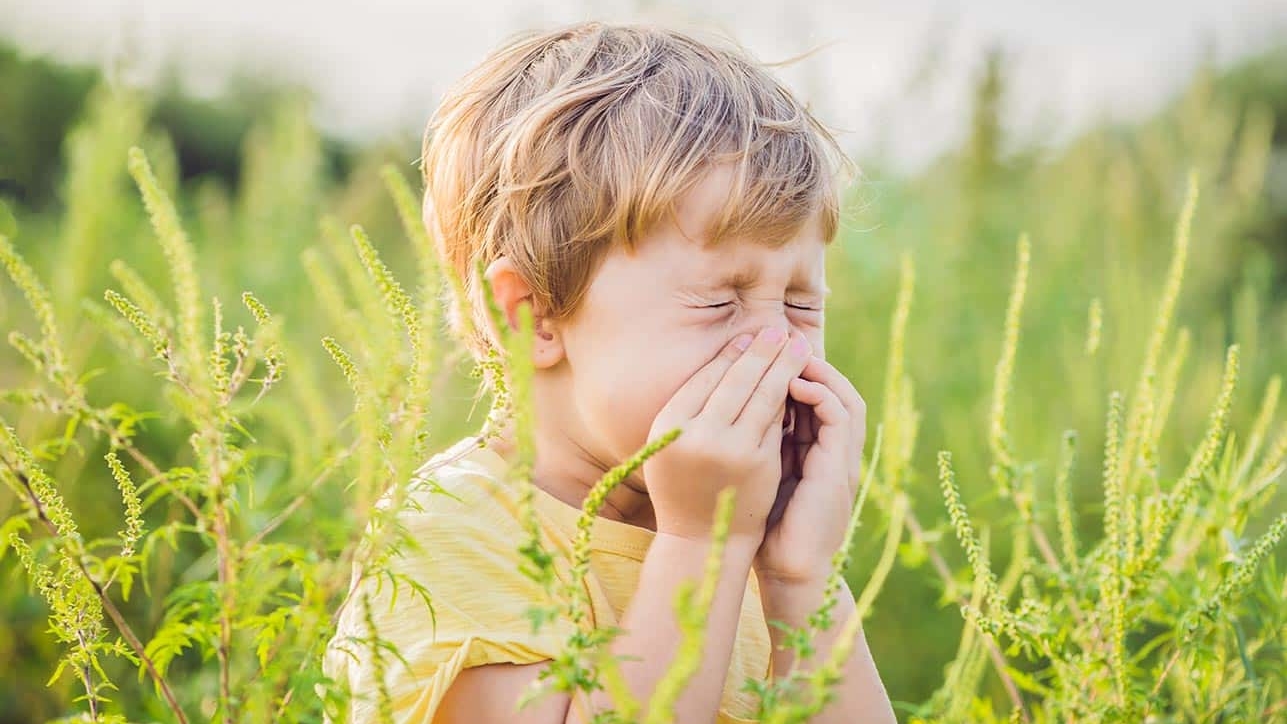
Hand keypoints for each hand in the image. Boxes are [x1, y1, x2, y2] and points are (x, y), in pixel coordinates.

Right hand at [644, 326, 811, 542]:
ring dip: (782, 366)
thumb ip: (690, 409)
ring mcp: (729, 449)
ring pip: (761, 395)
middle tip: (778, 329)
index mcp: (667, 424)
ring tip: (796, 345)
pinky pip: (775, 420)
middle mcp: (696, 434)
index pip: (705, 378)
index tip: (748, 337)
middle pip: (735, 380)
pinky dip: (788, 397)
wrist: (699, 540)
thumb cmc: (683, 486)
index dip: (730, 355)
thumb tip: (728, 358)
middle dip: (761, 351)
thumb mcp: (670, 444)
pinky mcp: (758, 462)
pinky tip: (798, 380)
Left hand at [755, 356, 866, 585]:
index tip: (762, 351)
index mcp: (815, 452)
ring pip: (843, 397)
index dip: (792, 371)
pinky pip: (840, 418)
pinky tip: (792, 385)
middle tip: (777, 339)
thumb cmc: (764, 528)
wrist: (787, 572)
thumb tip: (723, 411)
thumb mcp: (757, 475)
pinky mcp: (841, 469)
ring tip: (787, 354)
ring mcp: (841, 460)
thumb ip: (755, 445)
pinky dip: (820, 395)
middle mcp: (833, 452)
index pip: (813, 397)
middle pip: (833, 390)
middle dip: (807, 362)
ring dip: (818, 372)